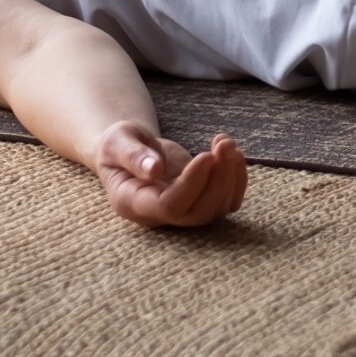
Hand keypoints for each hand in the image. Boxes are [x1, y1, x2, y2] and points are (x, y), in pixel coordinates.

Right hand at [95, 124, 248, 227]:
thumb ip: (132, 155)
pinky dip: (237, 179)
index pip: (169, 206)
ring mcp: (182, 211)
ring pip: (216, 210)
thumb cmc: (119, 145)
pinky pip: (227, 201)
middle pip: (198, 213)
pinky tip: (235, 153)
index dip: (192, 183)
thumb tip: (154, 169)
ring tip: (226, 142)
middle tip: (224, 144)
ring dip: (231, 176)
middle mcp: (158, 215)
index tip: (206, 155)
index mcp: (132, 203)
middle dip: (218, 179)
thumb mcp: (117, 142)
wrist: (131, 149)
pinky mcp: (200, 201)